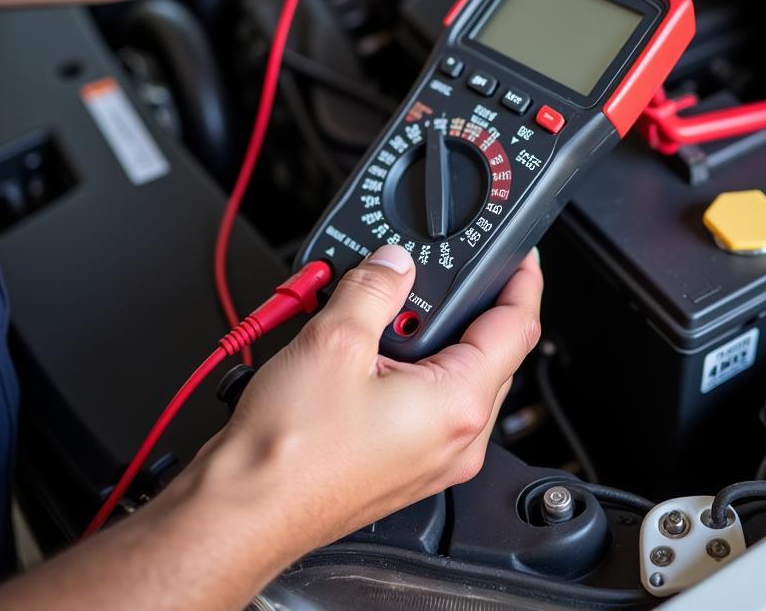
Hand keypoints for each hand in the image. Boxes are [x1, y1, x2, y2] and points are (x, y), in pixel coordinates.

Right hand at [202, 244, 542, 559]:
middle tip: (435, 272)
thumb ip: (373, 288)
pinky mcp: (403, 464)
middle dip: (468, 306)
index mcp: (457, 405)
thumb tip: (393, 264)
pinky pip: (427, 403)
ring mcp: (432, 458)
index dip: (523, 281)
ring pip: (456, 377)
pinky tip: (371, 349)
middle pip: (490, 351)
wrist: (242, 511)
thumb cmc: (287, 454)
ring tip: (388, 308)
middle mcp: (456, 439)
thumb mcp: (334, 341)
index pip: (517, 327)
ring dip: (432, 336)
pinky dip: (411, 368)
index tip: (520, 256)